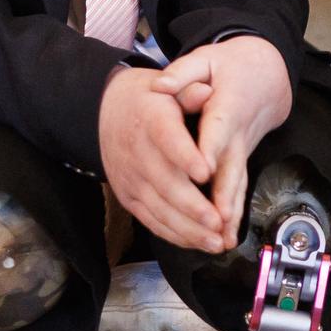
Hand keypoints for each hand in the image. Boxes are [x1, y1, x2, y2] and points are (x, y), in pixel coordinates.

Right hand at [97, 66, 227, 250]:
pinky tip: (197, 243)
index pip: (166, 139)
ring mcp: (130, 178)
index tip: (206, 172)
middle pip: (164, 183)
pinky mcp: (128, 196)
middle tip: (219, 222)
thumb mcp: (172, 87)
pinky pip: (151, 220)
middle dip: (193, 207)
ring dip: (187, 229)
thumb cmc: (154, 100)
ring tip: (215, 242)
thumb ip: (190, 92)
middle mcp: (136, 151)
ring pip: (159, 209)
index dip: (185, 156)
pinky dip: (174, 234)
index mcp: (150, 119)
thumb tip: (206, 91)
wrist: (112, 110)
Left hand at [152, 36, 293, 247]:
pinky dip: (233, 213)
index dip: (210, 149)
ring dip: (231, 213)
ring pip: (238, 183)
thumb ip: (184, 72)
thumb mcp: (206, 59)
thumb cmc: (230, 67)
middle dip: (224, 195)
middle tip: (217, 220)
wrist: (266, 75)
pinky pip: (238, 188)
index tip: (202, 170)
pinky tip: (226, 236)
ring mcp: (242, 149)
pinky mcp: (241, 159)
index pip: (217, 128)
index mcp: (228, 104)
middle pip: (232, 166)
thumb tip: (162, 84)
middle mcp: (238, 132)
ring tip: (224, 240)